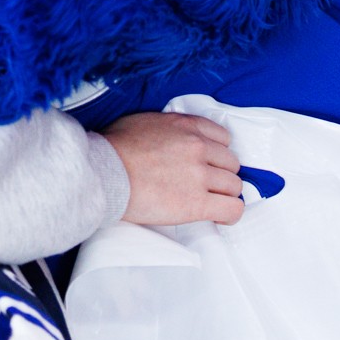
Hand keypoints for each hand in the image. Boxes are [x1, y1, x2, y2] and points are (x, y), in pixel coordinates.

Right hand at [103, 111, 243, 226]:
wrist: (105, 173)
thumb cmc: (114, 148)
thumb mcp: (145, 121)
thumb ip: (169, 127)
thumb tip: (170, 138)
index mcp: (187, 126)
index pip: (223, 138)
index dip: (217, 154)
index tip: (209, 163)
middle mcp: (198, 147)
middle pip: (231, 163)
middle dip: (220, 175)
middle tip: (205, 186)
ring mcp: (200, 175)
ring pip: (234, 186)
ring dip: (223, 194)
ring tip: (209, 202)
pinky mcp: (197, 204)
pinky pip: (232, 209)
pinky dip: (230, 214)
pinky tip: (220, 217)